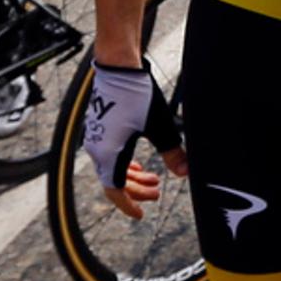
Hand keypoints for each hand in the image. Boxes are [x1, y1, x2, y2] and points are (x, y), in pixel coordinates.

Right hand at [84, 60, 184, 209]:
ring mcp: (95, 138)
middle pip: (114, 181)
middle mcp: (98, 149)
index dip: (128, 205)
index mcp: (110, 153)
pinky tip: (137, 162)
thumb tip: (185, 173)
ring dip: (132, 177)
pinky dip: (123, 163)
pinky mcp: (98, 128)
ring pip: (112, 168)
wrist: (118, 66)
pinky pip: (108, 155)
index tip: (140, 214)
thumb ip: (173, 152)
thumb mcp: (160, 126)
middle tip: (157, 191)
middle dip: (137, 191)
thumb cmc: (137, 94)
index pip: (115, 190)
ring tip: (153, 178)